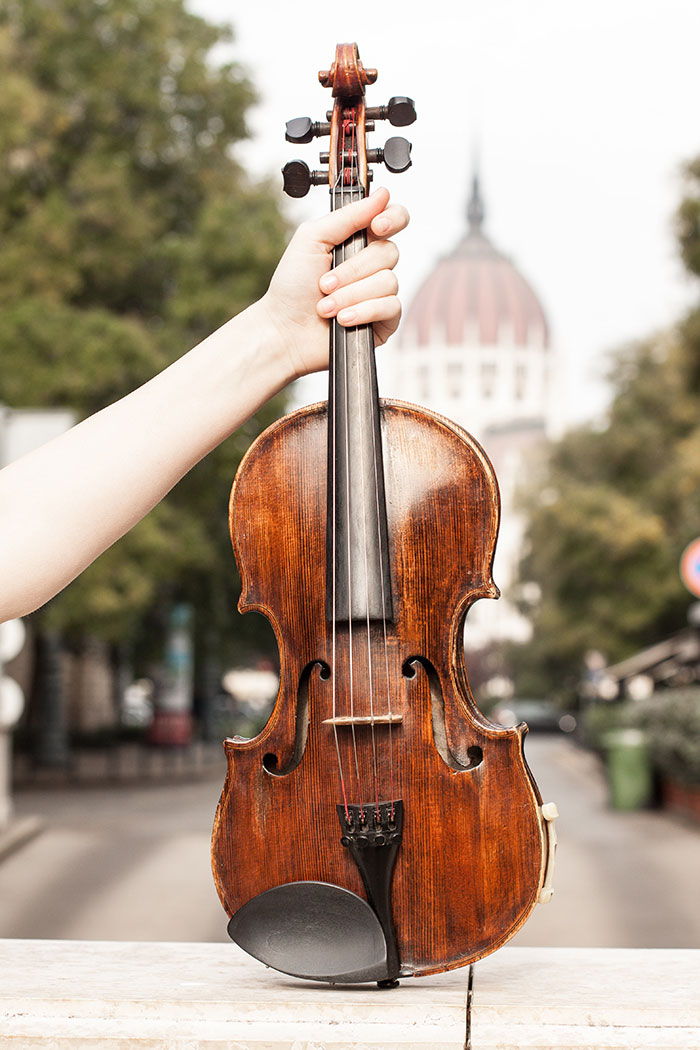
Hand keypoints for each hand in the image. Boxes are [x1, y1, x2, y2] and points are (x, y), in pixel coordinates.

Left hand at [260, 187, 408, 378]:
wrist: (285, 330)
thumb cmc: (292, 287)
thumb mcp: (312, 239)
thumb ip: (347, 215)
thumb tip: (381, 195)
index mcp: (358, 241)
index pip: (393, 219)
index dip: (392, 218)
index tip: (375, 226)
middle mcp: (372, 265)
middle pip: (389, 252)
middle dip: (352, 270)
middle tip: (324, 283)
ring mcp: (379, 293)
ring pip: (388, 282)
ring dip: (351, 294)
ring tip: (326, 306)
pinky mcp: (384, 320)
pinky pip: (391, 307)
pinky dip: (363, 311)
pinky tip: (343, 319)